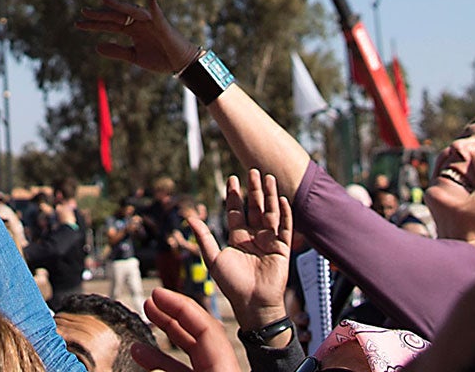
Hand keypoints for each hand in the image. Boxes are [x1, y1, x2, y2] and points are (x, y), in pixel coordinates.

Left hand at [76, 0, 196, 75]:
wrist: (180, 63)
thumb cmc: (159, 58)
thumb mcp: (134, 57)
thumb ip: (117, 51)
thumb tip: (96, 46)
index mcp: (131, 29)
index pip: (109, 24)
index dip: (94, 24)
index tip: (78, 23)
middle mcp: (138, 22)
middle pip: (116, 15)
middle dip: (101, 14)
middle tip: (83, 12)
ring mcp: (149, 22)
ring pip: (132, 10)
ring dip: (119, 4)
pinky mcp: (163, 25)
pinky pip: (158, 15)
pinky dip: (155, 8)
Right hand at [131, 288, 243, 371]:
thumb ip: (169, 368)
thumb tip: (142, 352)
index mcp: (224, 367)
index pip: (205, 326)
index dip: (180, 306)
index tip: (158, 294)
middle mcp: (221, 368)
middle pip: (198, 333)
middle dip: (172, 313)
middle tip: (152, 300)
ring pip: (190, 352)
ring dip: (164, 335)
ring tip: (145, 321)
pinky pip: (184, 369)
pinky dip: (163, 361)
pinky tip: (142, 355)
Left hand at [189, 170, 293, 333]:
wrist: (253, 304)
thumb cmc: (232, 285)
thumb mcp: (214, 259)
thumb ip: (204, 238)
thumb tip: (189, 218)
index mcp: (237, 238)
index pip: (235, 211)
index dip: (234, 195)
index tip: (233, 177)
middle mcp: (253, 237)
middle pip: (254, 208)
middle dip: (253, 190)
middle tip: (252, 171)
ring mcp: (269, 242)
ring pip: (270, 213)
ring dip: (269, 196)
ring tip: (267, 178)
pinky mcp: (282, 249)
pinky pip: (285, 228)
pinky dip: (284, 213)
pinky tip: (282, 199)